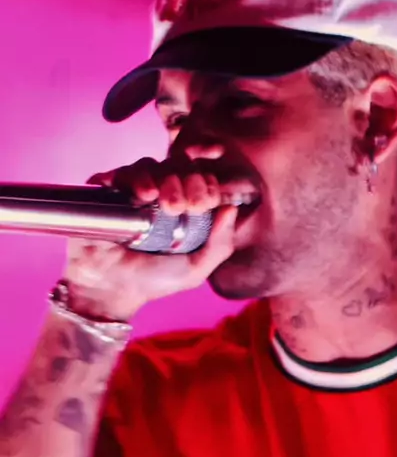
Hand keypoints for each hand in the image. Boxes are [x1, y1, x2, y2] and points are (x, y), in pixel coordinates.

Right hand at [63, 156, 241, 319]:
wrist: (113, 291)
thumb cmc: (154, 281)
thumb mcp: (195, 269)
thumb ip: (220, 245)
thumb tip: (232, 208)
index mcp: (181, 205)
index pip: (198, 177)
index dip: (206, 183)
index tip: (207, 201)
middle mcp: (156, 193)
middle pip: (175, 165)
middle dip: (187, 179)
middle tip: (187, 205)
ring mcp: (129, 191)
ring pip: (148, 165)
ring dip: (161, 178)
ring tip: (162, 202)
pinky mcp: (103, 193)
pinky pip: (118, 173)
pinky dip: (132, 178)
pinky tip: (142, 196)